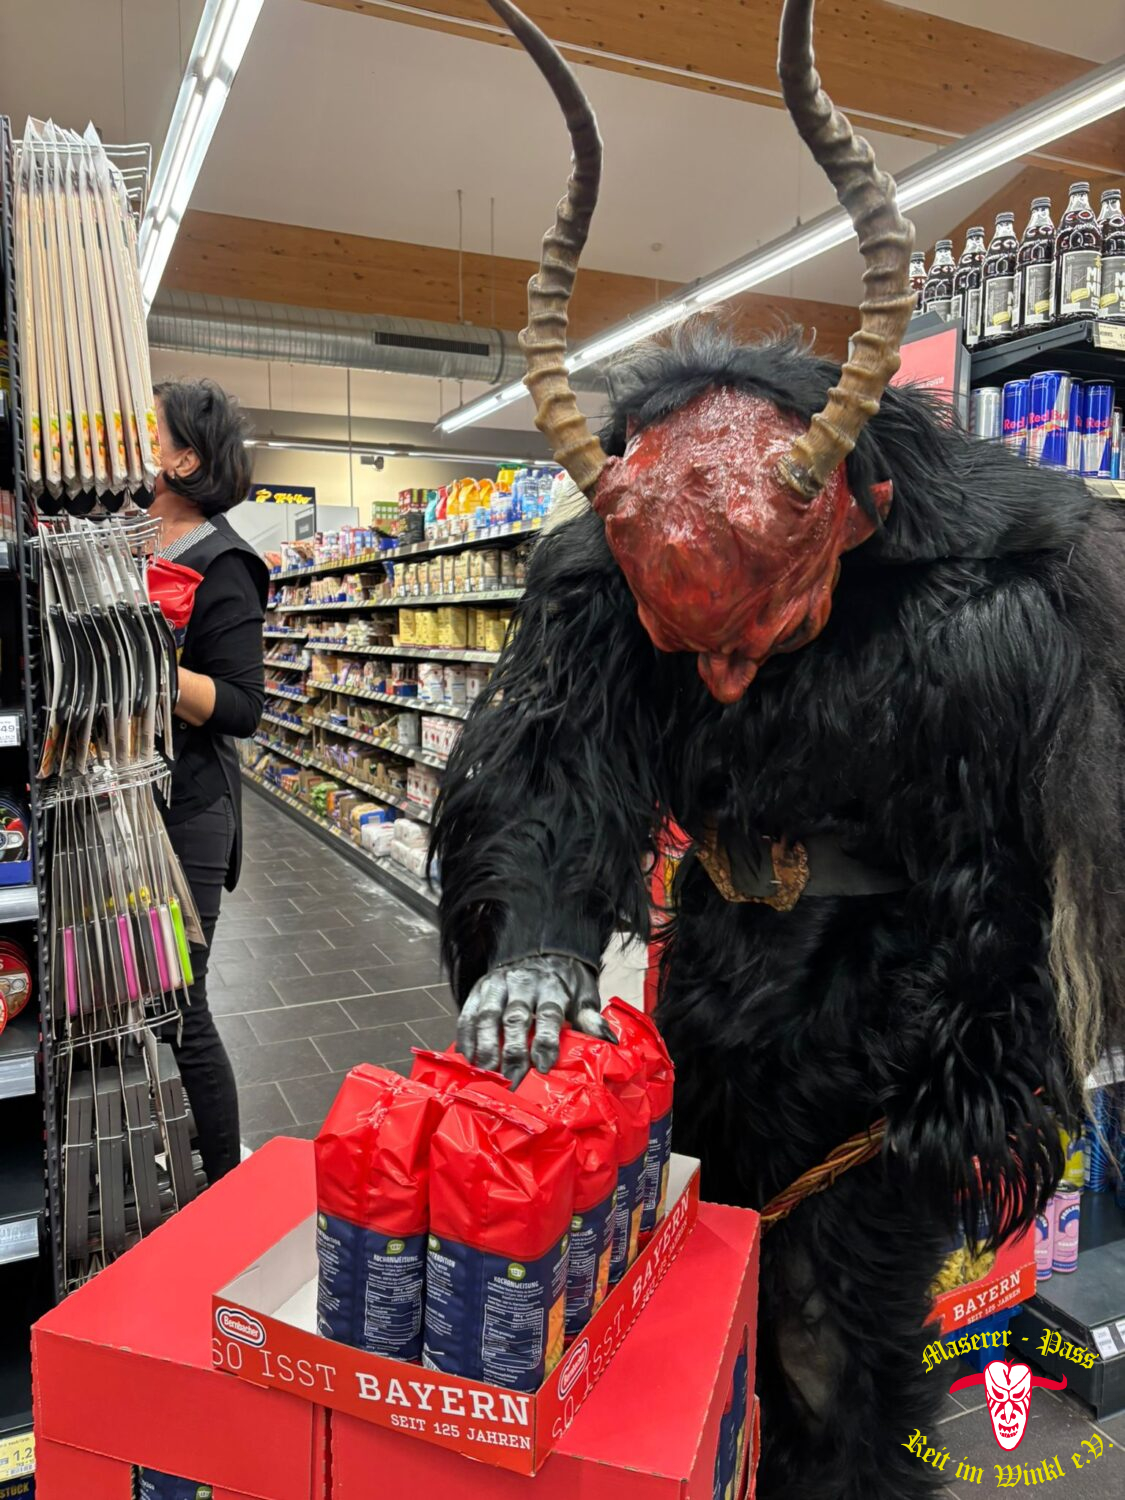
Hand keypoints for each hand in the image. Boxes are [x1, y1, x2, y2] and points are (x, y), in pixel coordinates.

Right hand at [457, 953, 615, 1083]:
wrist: (542, 950)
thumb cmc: (565, 982)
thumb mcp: (583, 995)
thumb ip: (590, 1019)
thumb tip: (609, 1043)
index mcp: (552, 987)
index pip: (548, 1014)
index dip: (546, 1041)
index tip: (543, 1068)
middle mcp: (524, 983)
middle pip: (516, 1019)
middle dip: (513, 1052)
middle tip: (511, 1082)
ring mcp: (499, 984)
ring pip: (488, 1016)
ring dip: (486, 1047)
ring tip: (486, 1075)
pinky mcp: (480, 987)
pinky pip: (469, 1012)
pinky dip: (466, 1035)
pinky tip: (467, 1057)